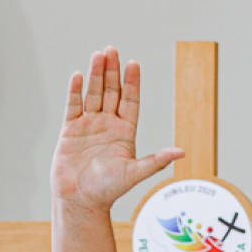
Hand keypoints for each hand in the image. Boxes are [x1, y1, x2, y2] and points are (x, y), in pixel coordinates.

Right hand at [50, 47, 183, 216]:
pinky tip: (77, 76)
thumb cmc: (107, 191)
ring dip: (95, 75)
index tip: (133, 64)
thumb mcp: (135, 173)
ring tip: (97, 55)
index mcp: (125, 132)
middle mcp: (107, 125)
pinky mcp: (70, 131)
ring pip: (93, 94)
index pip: (130, 101)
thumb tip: (181, 152)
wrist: (80, 201)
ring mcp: (88, 126)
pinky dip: (75, 91)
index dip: (132, 82)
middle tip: (112, 50)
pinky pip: (73, 106)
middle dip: (111, 71)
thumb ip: (155, 161)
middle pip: (111, 92)